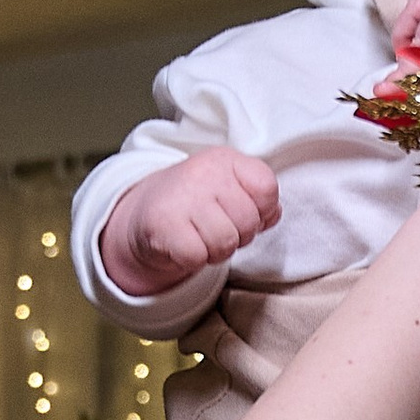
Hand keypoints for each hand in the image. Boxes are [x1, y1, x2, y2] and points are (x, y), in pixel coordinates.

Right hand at [100, 145, 281, 297]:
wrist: (146, 213)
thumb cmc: (197, 203)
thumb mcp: (231, 190)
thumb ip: (259, 200)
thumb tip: (273, 214)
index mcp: (226, 159)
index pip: (267, 188)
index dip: (262, 211)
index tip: (241, 212)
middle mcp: (204, 172)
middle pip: (249, 221)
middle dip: (239, 236)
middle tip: (216, 228)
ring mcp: (181, 196)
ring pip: (226, 242)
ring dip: (216, 251)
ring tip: (200, 237)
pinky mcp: (163, 224)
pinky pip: (198, 256)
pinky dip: (194, 260)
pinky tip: (184, 244)